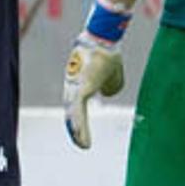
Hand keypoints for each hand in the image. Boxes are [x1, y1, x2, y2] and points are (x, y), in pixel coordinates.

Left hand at [62, 0, 131, 149]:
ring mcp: (74, 88)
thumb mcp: (112, 74)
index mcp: (79, 83)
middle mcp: (73, 86)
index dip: (78, 118)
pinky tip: (82, 137)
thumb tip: (106, 93)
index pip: (76, 104)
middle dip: (75, 127)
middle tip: (81, 143)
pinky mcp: (78, 90)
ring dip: (78, 130)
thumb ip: (110, 85)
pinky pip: (76, 112)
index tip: (82, 131)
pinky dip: (79, 126)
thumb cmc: (107, 54)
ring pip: (73, 114)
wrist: (105, 40)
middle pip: (71, 111)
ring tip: (83, 145)